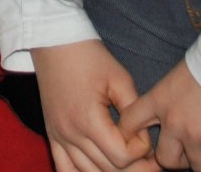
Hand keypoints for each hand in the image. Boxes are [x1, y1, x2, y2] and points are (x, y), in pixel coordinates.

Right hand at [31, 39, 151, 171]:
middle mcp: (71, 134)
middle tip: (148, 155)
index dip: (141, 149)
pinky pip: (64, 169)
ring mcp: (59, 137)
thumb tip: (143, 138)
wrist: (54, 41)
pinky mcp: (52, 136)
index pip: (122, 156)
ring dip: (111, 171)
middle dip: (133, 165)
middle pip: (108, 169)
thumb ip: (134, 112)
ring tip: (127, 160)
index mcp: (89, 120)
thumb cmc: (89, 57)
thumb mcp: (120, 79)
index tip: (144, 133)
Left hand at [115, 59, 200, 171]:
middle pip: (165, 159)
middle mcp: (172, 121)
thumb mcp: (181, 75)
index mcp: (159, 99)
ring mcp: (194, 135)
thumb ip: (175, 97)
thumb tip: (186, 112)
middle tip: (194, 151)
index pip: (130, 122)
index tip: (142, 141)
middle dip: (180, 159)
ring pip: (197, 167)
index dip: (132, 136)